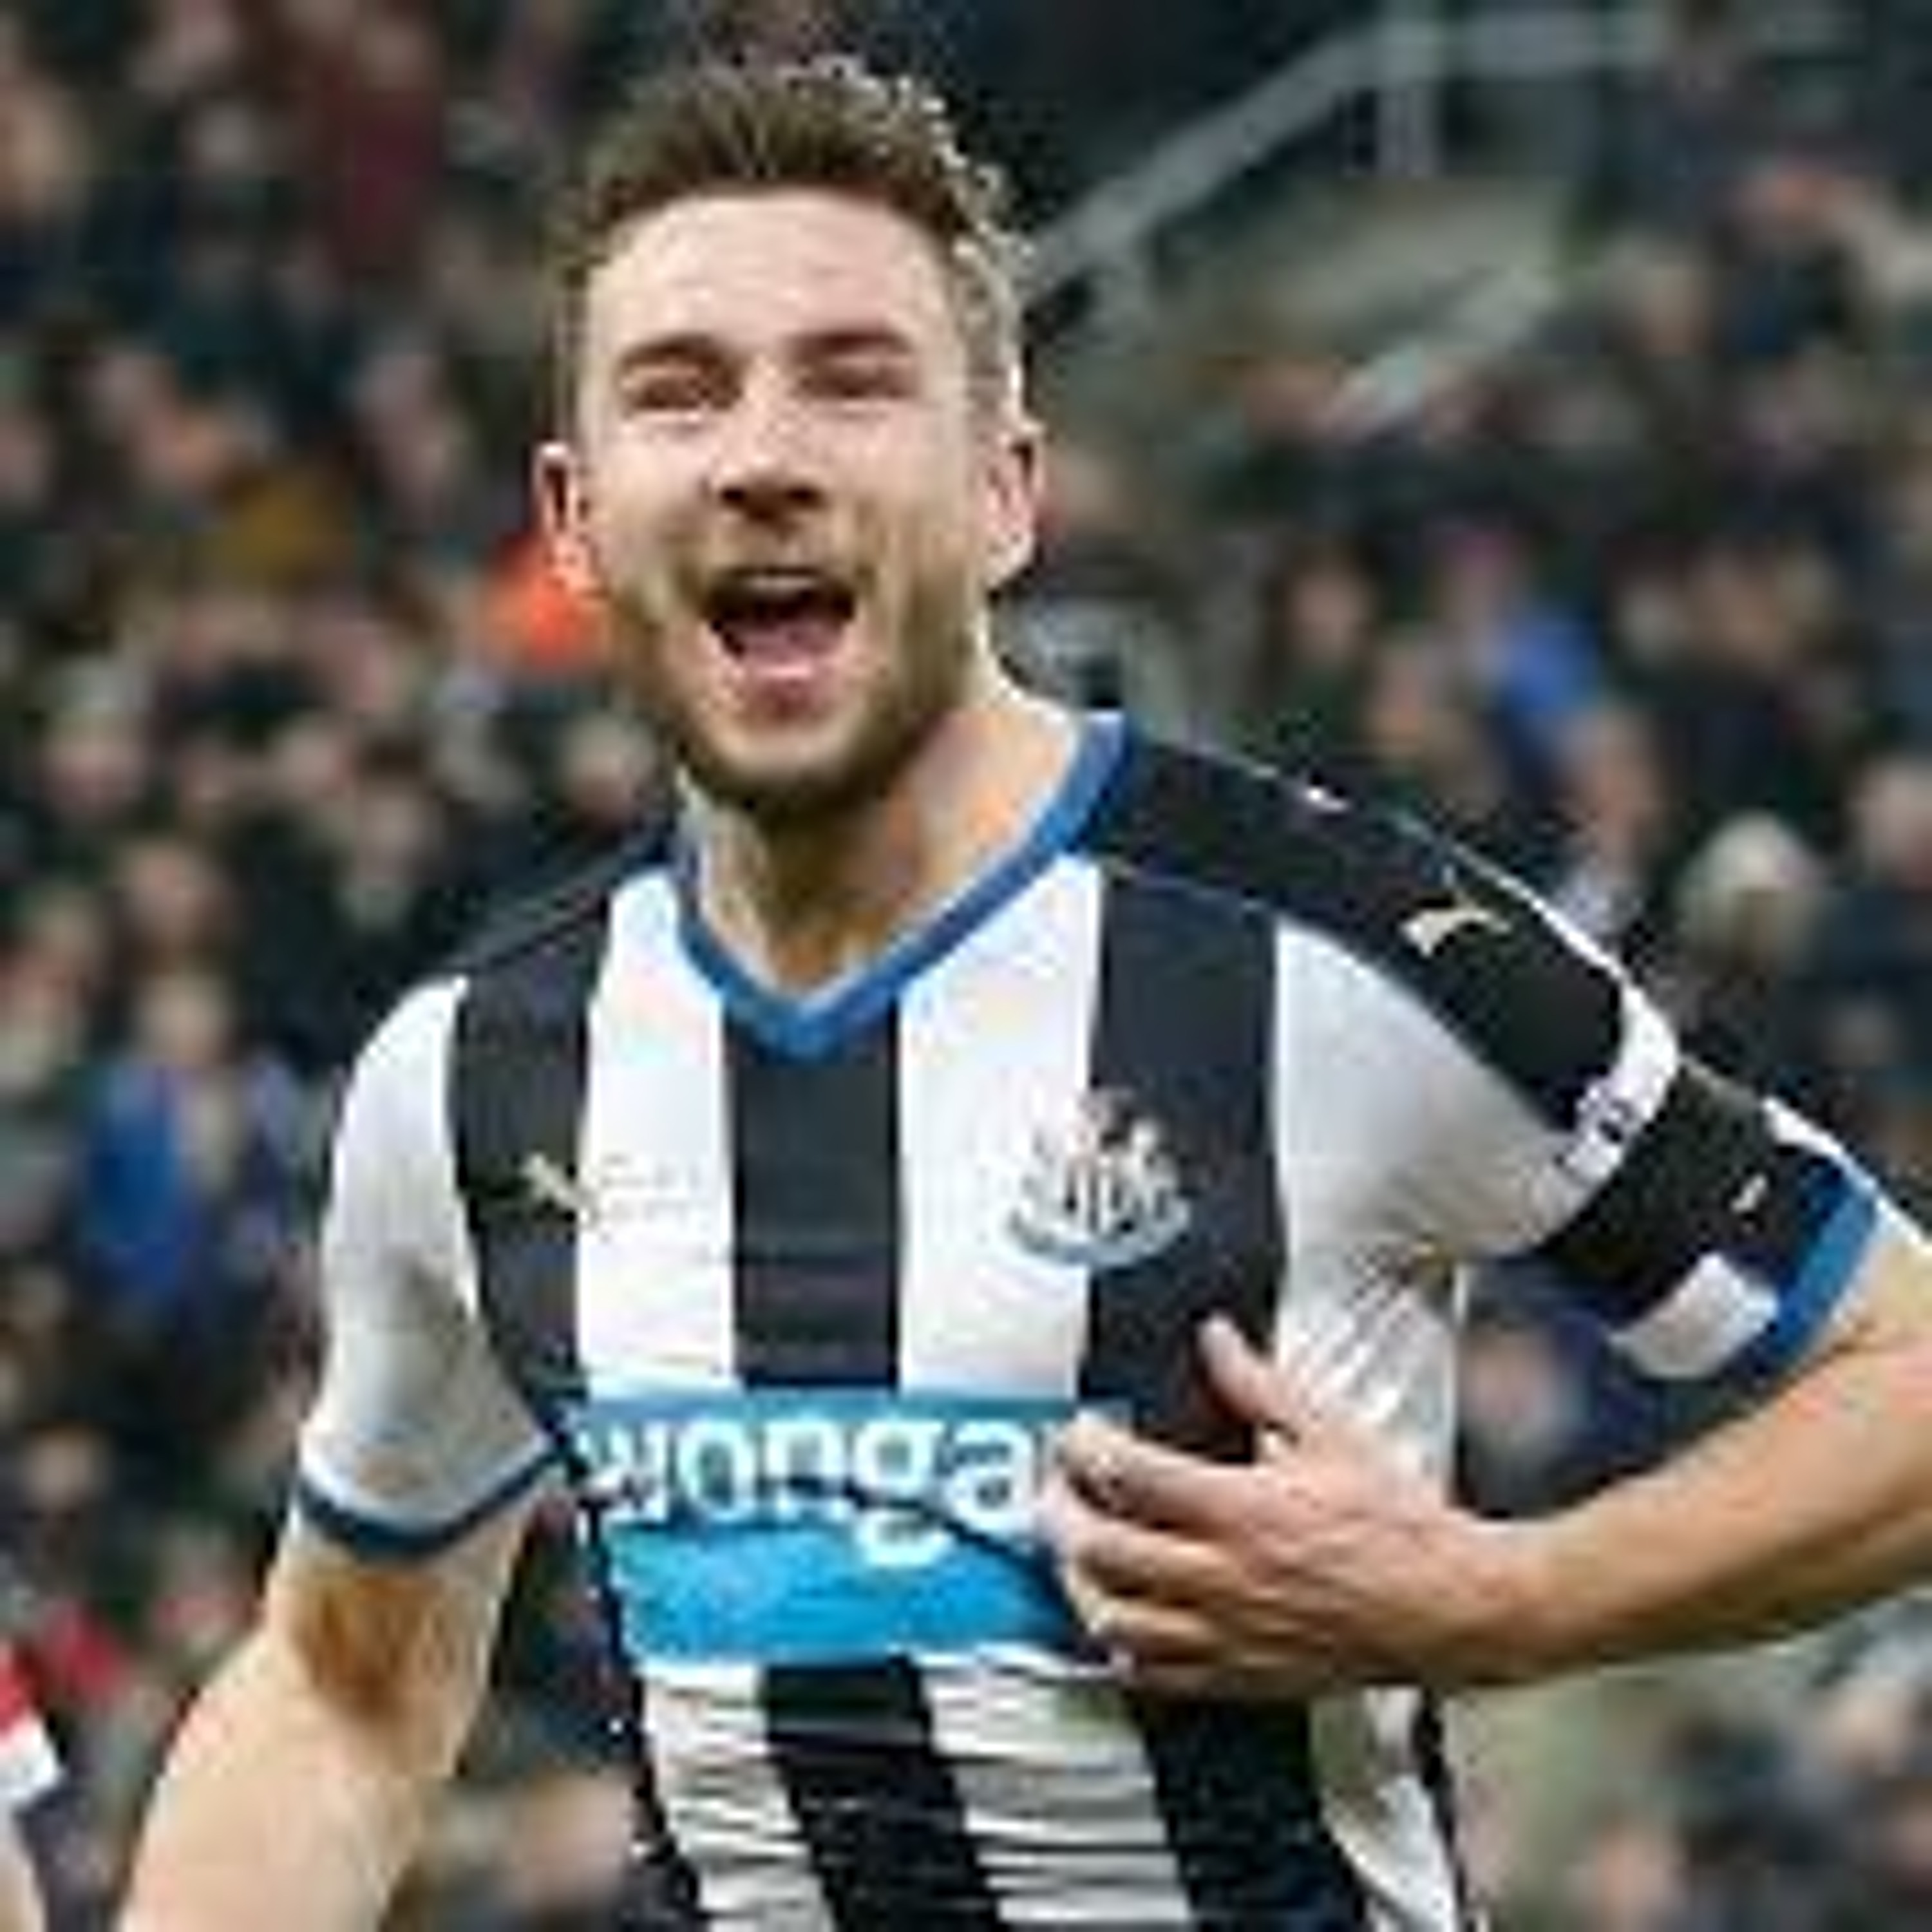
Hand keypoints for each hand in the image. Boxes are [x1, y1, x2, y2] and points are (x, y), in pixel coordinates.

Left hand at [1040, 1317, 1529, 1698]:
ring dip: (1080, 1585)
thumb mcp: (1329, 1434)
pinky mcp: (1242, 1676)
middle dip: (1061, 1514)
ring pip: (1117, 1621)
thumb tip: (1216, 1337)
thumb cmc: (1399, 1525)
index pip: (1131, 1475)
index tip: (1077, 1433)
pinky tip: (1123, 1622)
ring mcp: (1230, 1633)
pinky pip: (1157, 1677)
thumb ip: (1258, 1385)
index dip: (1086, 1448)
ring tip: (1077, 1556)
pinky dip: (1124, 1650)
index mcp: (1244, 1510)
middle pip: (1104, 1551)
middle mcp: (1226, 1576)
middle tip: (1056, 1490)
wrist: (1451, 1606)